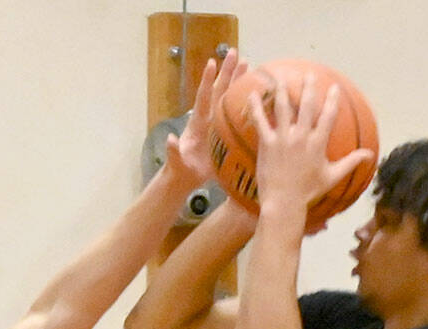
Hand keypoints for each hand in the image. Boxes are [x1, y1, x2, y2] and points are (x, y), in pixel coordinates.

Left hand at [165, 47, 245, 187]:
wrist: (186, 176)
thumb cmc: (180, 169)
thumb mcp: (176, 162)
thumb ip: (173, 151)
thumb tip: (170, 140)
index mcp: (197, 122)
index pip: (203, 97)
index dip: (207, 81)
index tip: (212, 62)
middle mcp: (208, 118)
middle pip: (219, 90)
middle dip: (227, 71)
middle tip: (234, 52)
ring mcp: (217, 123)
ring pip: (229, 97)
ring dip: (238, 80)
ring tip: (248, 63)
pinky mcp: (225, 131)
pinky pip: (237, 113)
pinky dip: (246, 103)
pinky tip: (257, 94)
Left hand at [249, 73, 374, 217]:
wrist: (283, 203)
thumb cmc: (308, 192)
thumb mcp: (332, 177)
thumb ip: (351, 162)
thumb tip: (369, 155)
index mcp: (318, 143)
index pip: (328, 115)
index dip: (332, 100)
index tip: (334, 87)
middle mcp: (302, 137)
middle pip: (306, 105)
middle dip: (308, 87)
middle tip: (308, 75)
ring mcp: (283, 139)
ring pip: (283, 108)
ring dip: (282, 90)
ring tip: (281, 78)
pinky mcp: (267, 144)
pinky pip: (261, 122)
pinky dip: (257, 108)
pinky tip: (253, 95)